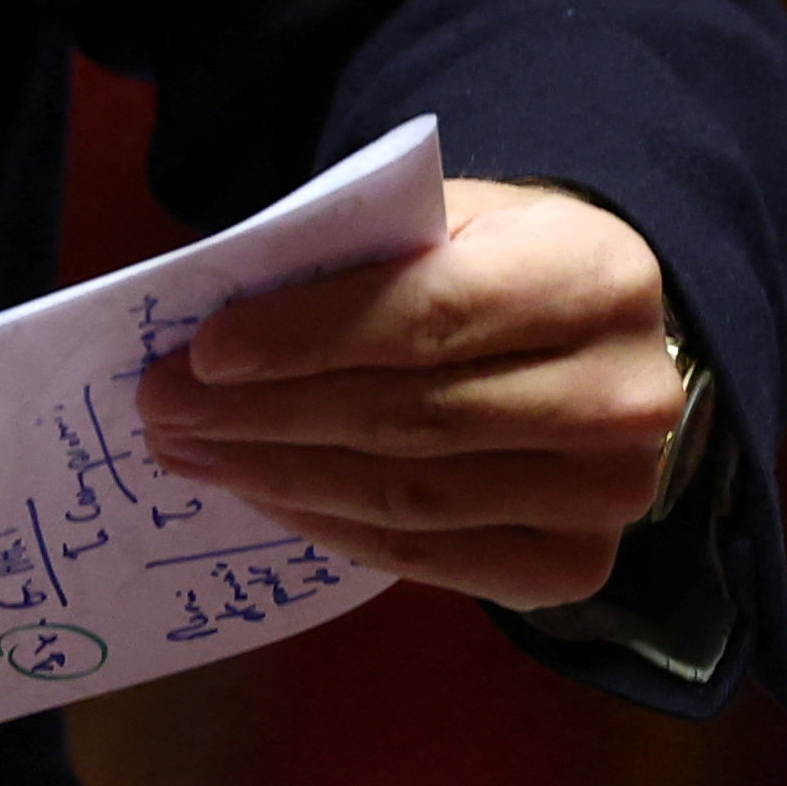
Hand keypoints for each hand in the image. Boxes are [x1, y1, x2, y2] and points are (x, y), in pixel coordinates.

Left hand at [129, 180, 696, 612]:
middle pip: (411, 418)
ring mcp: (610, 495)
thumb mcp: (441, 219)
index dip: (307, 338)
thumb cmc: (495, 262)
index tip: (203, 351)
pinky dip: (326, 524)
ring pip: (409, 497)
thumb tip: (214, 317)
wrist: (594, 340)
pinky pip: (425, 556)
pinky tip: (257, 490)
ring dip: (276, 476)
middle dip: (264, 415)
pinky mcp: (576, 566)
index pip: (430, 316)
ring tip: (187, 448)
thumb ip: (354, 255)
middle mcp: (624, 397)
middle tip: (162, 406)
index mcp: (596, 278)